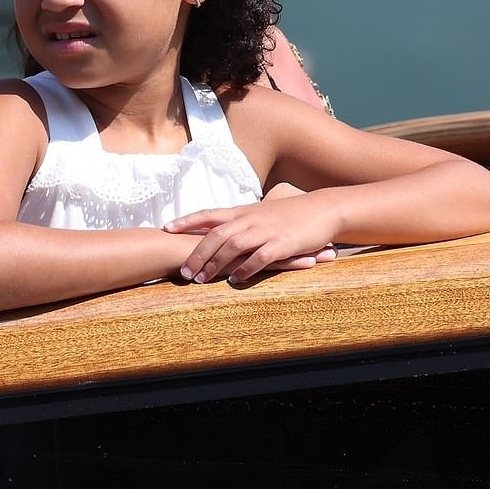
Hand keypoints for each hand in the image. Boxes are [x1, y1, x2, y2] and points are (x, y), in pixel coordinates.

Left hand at [165, 196, 336, 283]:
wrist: (323, 209)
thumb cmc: (293, 212)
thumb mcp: (265, 212)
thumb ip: (245, 219)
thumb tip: (226, 228)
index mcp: (245, 211)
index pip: (209, 214)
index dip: (187, 221)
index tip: (166, 228)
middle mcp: (252, 219)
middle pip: (216, 235)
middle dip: (196, 254)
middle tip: (183, 272)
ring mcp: (266, 231)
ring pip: (233, 246)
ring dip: (215, 264)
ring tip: (201, 280)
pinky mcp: (282, 244)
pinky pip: (259, 257)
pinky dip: (245, 269)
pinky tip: (235, 280)